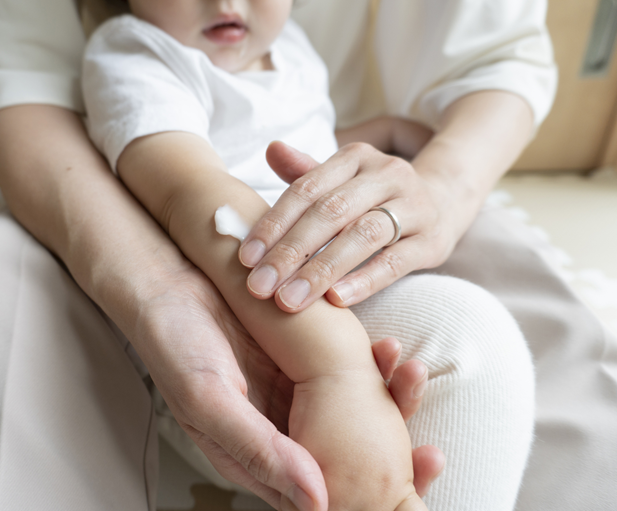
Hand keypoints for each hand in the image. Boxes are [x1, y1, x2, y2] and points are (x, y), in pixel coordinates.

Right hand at [134, 265, 443, 509]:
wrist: (168, 285)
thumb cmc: (176, 348)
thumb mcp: (209, 402)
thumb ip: (260, 449)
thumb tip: (319, 501)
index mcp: (257, 458)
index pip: (319, 498)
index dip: (367, 502)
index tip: (412, 489)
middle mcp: (281, 431)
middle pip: (345, 460)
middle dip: (394, 460)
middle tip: (432, 455)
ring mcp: (293, 396)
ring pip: (353, 415)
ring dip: (389, 403)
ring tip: (411, 377)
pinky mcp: (301, 362)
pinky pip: (346, 373)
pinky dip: (372, 366)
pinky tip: (388, 350)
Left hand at [239, 140, 458, 311]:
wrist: (442, 201)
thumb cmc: (372, 197)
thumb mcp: (340, 180)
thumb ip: (304, 173)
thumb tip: (271, 149)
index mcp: (355, 157)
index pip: (307, 189)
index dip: (274, 223)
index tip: (246, 258)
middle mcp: (386, 175)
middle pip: (331, 212)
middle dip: (291, 252)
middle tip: (260, 287)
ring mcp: (414, 206)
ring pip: (362, 236)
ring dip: (321, 270)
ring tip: (289, 300)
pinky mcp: (433, 240)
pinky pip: (397, 261)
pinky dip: (365, 280)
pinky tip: (336, 301)